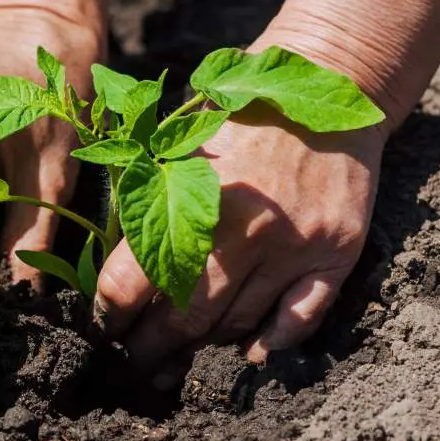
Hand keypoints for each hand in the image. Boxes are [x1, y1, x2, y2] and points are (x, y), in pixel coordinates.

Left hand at [93, 59, 385, 370]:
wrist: (331, 78)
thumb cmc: (242, 112)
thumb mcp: (183, 144)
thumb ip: (150, 198)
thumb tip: (112, 265)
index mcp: (195, 198)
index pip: (133, 282)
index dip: (109, 316)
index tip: (103, 328)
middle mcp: (247, 229)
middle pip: (184, 318)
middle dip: (149, 348)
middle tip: (133, 362)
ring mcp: (296, 245)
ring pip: (237, 325)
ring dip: (202, 348)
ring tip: (178, 357)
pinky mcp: (337, 252)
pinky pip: (301, 319)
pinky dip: (274, 343)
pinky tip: (250, 353)